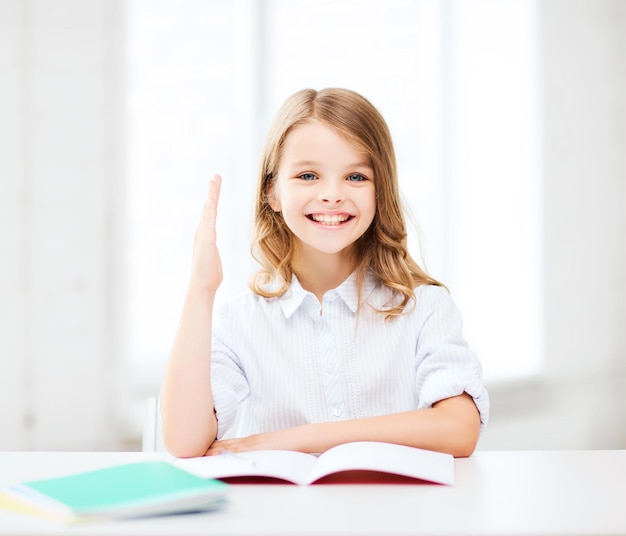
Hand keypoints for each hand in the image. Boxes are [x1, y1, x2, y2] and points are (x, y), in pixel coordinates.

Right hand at [190, 174, 222, 291]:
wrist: (202, 285)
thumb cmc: (209, 274)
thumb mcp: (213, 258)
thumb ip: (212, 250)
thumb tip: (211, 250)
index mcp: (205, 234)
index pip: (210, 212)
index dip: (213, 199)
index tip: (215, 186)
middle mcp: (202, 232)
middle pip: (208, 207)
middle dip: (212, 191)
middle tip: (215, 176)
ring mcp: (203, 235)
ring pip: (208, 211)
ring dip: (211, 196)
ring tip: (214, 182)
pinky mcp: (206, 241)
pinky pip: (209, 222)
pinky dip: (210, 210)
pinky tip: (212, 201)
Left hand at [204, 426, 310, 455]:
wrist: (299, 438)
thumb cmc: (286, 445)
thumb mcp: (267, 448)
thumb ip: (256, 451)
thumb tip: (244, 459)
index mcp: (249, 442)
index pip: (226, 444)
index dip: (211, 446)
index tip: (198, 448)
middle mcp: (248, 441)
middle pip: (223, 444)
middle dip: (207, 448)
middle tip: (191, 449)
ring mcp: (251, 444)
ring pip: (227, 447)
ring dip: (212, 450)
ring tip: (197, 452)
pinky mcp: (256, 447)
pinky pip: (237, 450)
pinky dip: (224, 452)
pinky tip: (215, 454)